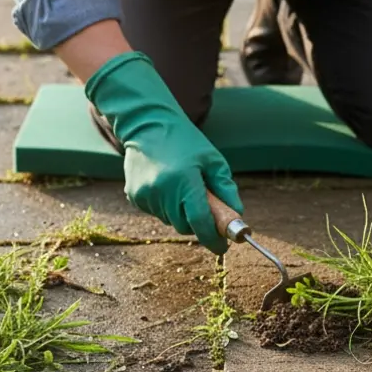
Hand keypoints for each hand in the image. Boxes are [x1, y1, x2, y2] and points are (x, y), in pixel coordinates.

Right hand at [85, 52, 242, 253]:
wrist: (147, 124)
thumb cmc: (185, 141)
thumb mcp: (213, 160)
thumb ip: (226, 188)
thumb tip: (236, 214)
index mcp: (184, 181)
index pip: (200, 222)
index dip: (214, 239)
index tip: (224, 247)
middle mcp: (162, 191)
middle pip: (186, 226)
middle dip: (198, 222)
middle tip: (204, 203)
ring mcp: (145, 195)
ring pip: (171, 221)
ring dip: (181, 213)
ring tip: (182, 185)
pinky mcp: (135, 196)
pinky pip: (157, 213)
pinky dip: (166, 206)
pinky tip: (166, 184)